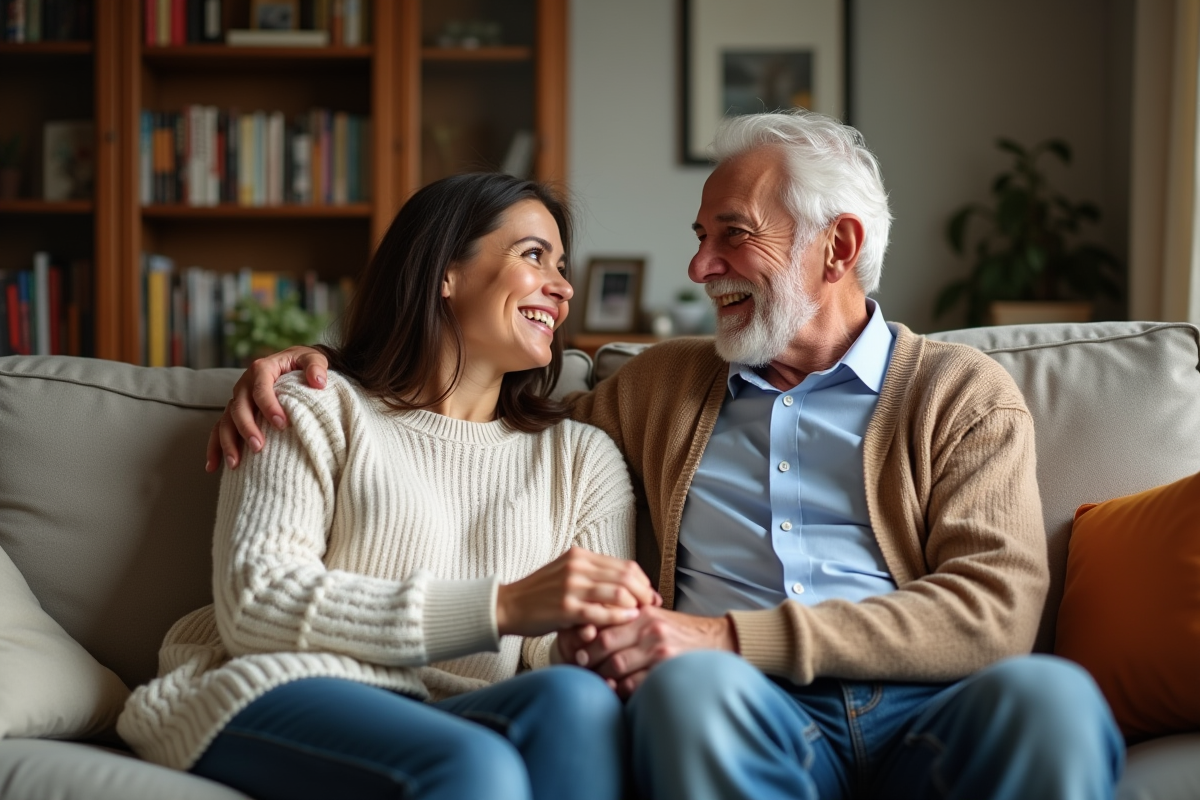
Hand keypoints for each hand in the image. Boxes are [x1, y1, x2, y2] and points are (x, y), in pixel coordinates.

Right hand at [205, 346, 328, 472]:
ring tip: (236, 464)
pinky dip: (214, 448)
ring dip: (228, 442)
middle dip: (247, 428)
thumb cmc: (302, 364)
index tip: (282, 424)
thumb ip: (316, 366)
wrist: (292, 364)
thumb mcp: (312, 358)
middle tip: (258, 447)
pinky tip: (213, 467)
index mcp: (261, 369)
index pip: (262, 389)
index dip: (269, 407)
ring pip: (226, 421)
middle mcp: (244, 384)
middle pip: (239, 407)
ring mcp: (237, 399)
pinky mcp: (234, 413)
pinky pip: (219, 430)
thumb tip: (319, 382)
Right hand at [496, 548, 658, 637]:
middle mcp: (577, 567)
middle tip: (653, 606)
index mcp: (580, 556)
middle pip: (626, 577)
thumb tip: (625, 584)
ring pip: (618, 593)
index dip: (643, 581)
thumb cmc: (540, 594)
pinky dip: (619, 617)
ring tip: (642, 615)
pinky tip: (628, 621)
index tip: (650, 594)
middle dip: (645, 593)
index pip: (625, 565)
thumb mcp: (566, 573)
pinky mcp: (565, 608)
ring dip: (636, 605)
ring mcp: (571, 587)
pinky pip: (601, 612)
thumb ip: (592, 575)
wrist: (508, 606)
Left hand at [565, 607, 736, 697]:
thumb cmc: (678, 631)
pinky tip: (614, 691)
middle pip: (605, 645)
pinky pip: (633, 684)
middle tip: (578, 667)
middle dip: (588, 659)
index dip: (584, 639)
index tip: (575, 650)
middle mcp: (649, 629)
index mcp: (642, 614)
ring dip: (600, 677)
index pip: (603, 624)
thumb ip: (627, 621)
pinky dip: (619, 690)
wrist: (715, 642)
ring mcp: (659, 650)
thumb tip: (589, 629)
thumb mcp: (654, 618)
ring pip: (615, 666)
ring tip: (592, 681)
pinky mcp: (666, 670)